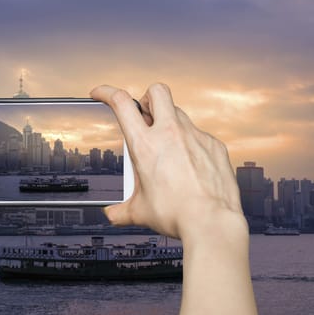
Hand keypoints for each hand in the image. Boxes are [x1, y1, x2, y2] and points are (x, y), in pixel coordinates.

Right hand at [91, 83, 246, 242]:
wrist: (211, 223)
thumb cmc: (176, 215)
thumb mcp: (140, 211)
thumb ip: (121, 210)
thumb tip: (112, 214)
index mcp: (145, 145)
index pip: (121, 102)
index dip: (107, 92)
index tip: (100, 93)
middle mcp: (170, 134)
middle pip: (156, 91)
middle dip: (146, 98)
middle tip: (144, 115)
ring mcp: (195, 137)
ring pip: (179, 112)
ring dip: (168, 122)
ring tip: (167, 147)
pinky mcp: (214, 146)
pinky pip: (199, 135)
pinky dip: (190, 144)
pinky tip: (189, 164)